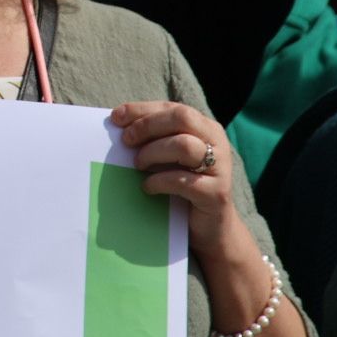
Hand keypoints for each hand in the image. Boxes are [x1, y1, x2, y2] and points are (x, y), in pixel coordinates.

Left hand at [111, 101, 236, 252]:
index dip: (143, 110)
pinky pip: (183, 181)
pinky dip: (158, 181)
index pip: (173, 108)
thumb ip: (156, 139)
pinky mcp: (216, 194)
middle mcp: (217, 143)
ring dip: (153, 152)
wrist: (211, 228)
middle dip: (148, 126)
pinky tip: (147, 187)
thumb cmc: (184, 187)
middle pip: (182, 118)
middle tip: (126, 141)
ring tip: (138, 165)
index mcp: (206, 128)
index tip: (116, 117)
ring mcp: (220, 168)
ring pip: (184, 145)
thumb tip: (119, 124)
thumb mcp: (170, 158)